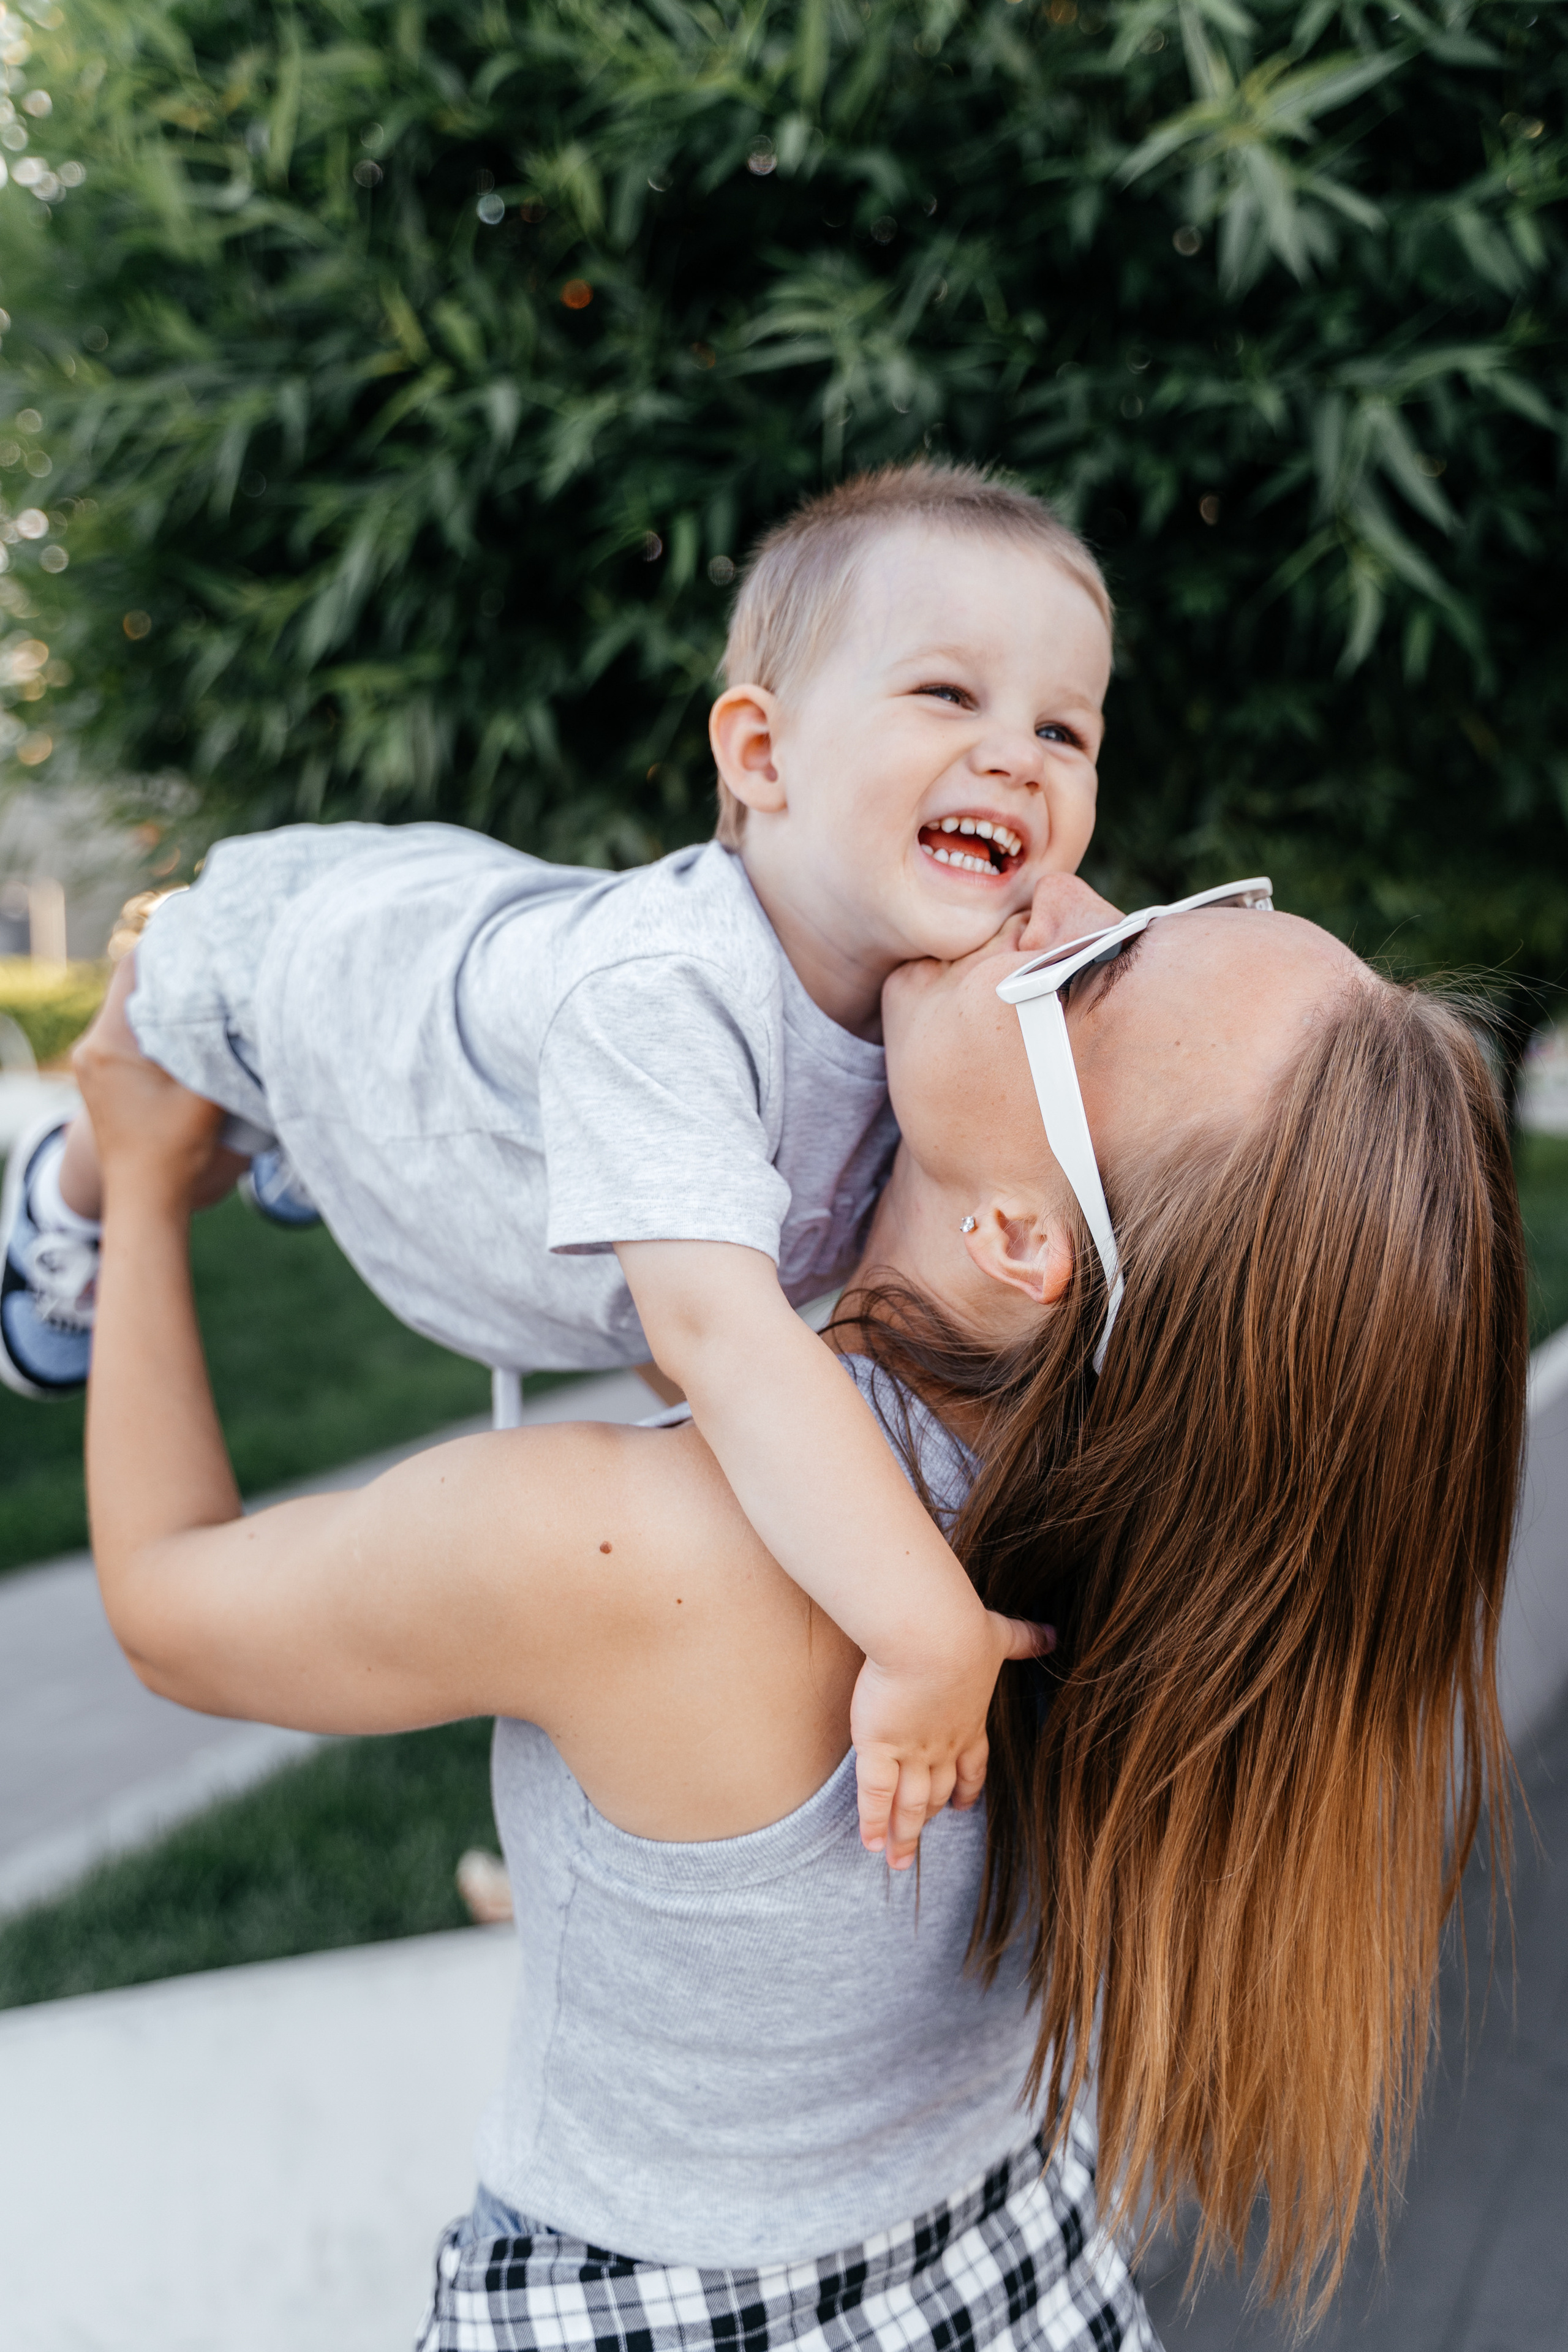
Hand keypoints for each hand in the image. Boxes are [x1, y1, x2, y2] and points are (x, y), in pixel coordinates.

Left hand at [73, 952, 242, 1214]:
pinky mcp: (104, 1077)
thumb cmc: (174, 1151)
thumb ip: (217, 1046)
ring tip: (205, 990)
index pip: (134, 970)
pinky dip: (157, 1024)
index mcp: (110, 1044)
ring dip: (166, 1001)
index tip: (202, 933)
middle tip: (212, 959)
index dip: (168, 945)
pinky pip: (130, 1033)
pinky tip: (188, 1027)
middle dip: (172, 972)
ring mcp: (94, 1063)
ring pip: (132, 1011)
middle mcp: (92, 1047)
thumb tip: (236, 999)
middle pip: (133, 988)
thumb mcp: (205, 1092)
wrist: (144, 1199)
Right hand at [850, 1610, 1053, 1870]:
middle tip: (919, 1839)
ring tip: (897, 1860)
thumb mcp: (999, 1636)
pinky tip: (870, 1842)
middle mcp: (943, 1747)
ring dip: (904, 1835)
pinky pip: (875, 1796)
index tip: (961, 1804)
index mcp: (970, 1724)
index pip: (971, 1766)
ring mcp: (911, 1752)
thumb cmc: (964, 1632)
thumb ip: (1025, 1639)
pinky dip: (873, 1821)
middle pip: (935, 1792)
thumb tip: (1054, 1633)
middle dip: (927, 1818)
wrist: (932, 1637)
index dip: (966, 1787)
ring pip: (908, 1804)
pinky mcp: (878, 1748)